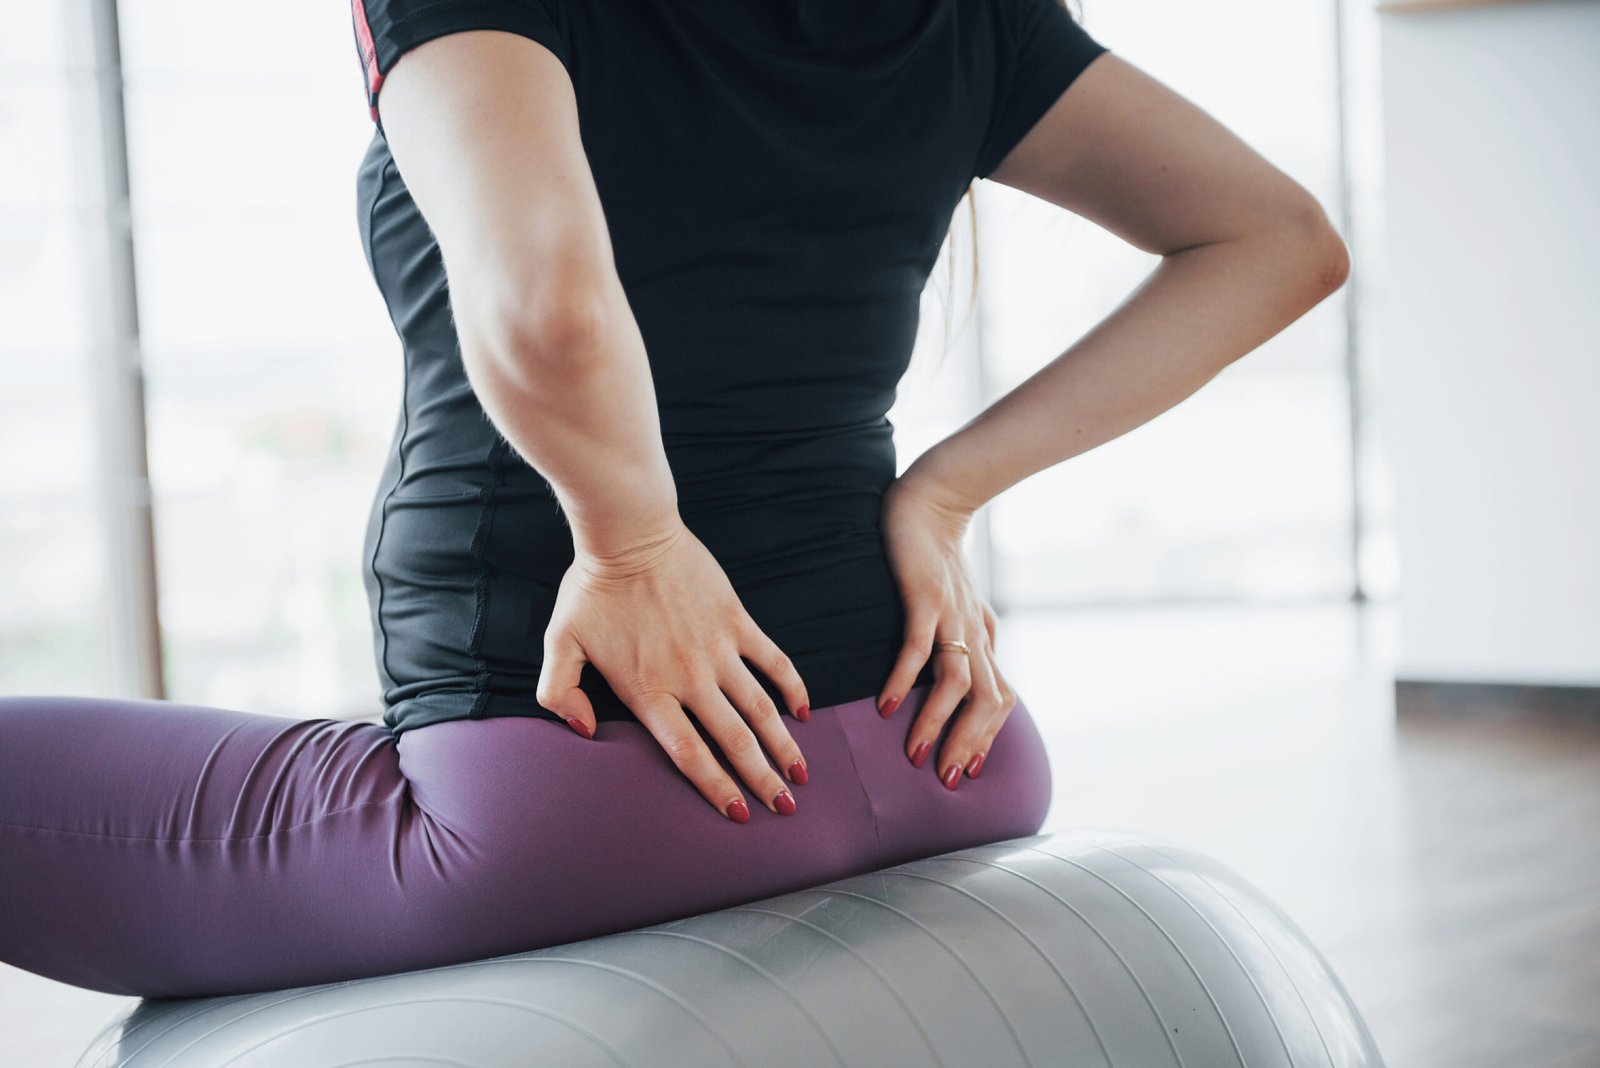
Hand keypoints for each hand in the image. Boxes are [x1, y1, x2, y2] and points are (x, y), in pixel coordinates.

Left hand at [535, 520, 811, 820]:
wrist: (629, 533)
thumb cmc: (592, 589)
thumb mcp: (559, 643)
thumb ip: (559, 694)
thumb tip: (583, 731)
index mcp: (649, 692)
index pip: (689, 755)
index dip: (718, 789)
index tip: (741, 814)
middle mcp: (689, 678)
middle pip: (734, 741)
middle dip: (762, 780)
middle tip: (786, 807)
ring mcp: (718, 649)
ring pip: (759, 708)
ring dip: (783, 744)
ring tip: (801, 772)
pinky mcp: (736, 620)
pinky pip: (773, 660)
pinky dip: (791, 686)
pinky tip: (802, 710)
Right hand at [876, 473, 1016, 790]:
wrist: (930, 502)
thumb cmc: (939, 556)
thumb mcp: (959, 605)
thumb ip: (967, 638)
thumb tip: (965, 676)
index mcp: (983, 639)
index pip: (998, 701)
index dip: (986, 738)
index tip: (966, 771)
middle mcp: (975, 634)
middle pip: (987, 702)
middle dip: (967, 744)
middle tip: (945, 780)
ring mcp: (952, 616)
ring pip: (957, 683)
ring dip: (937, 723)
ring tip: (915, 754)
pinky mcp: (926, 597)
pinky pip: (919, 647)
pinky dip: (906, 680)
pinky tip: (887, 706)